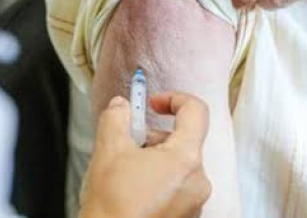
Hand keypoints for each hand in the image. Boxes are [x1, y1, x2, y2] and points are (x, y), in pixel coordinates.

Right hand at [80, 92, 211, 217]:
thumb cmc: (112, 207)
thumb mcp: (108, 150)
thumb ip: (116, 117)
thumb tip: (121, 106)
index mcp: (186, 159)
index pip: (196, 111)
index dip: (173, 99)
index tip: (152, 103)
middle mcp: (198, 182)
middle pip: (183, 141)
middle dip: (153, 137)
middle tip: (126, 145)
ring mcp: (194, 204)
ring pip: (178, 166)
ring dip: (154, 161)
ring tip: (125, 174)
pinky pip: (176, 189)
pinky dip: (157, 182)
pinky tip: (133, 193)